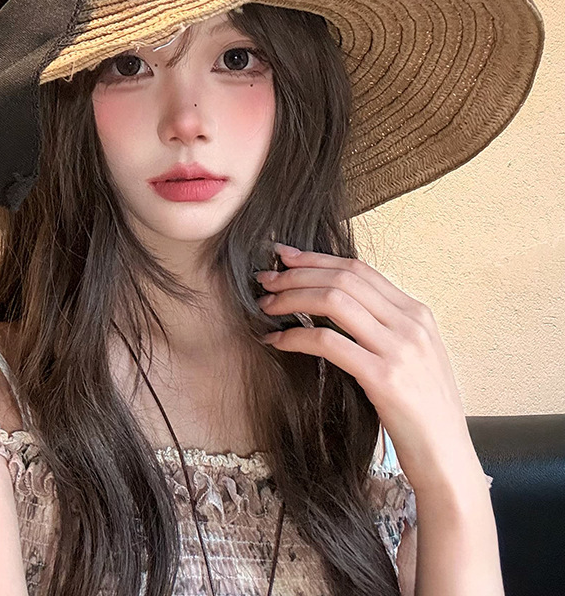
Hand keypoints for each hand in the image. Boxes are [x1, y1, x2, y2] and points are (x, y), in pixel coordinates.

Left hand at [255, 243, 480, 493]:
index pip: (359, 269)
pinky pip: (328, 343)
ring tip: (266, 306)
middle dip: (297, 274)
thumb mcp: (414, 356)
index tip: (286, 256)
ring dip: (292, 298)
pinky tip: (276, 340)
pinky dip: (295, 336)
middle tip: (266, 279)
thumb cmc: (423, 410)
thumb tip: (336, 305)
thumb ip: (384, 326)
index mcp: (417, 313)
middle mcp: (411, 324)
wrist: (447, 457)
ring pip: (333, 301)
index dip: (317, 258)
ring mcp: (399, 349)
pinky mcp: (383, 378)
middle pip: (343, 278)